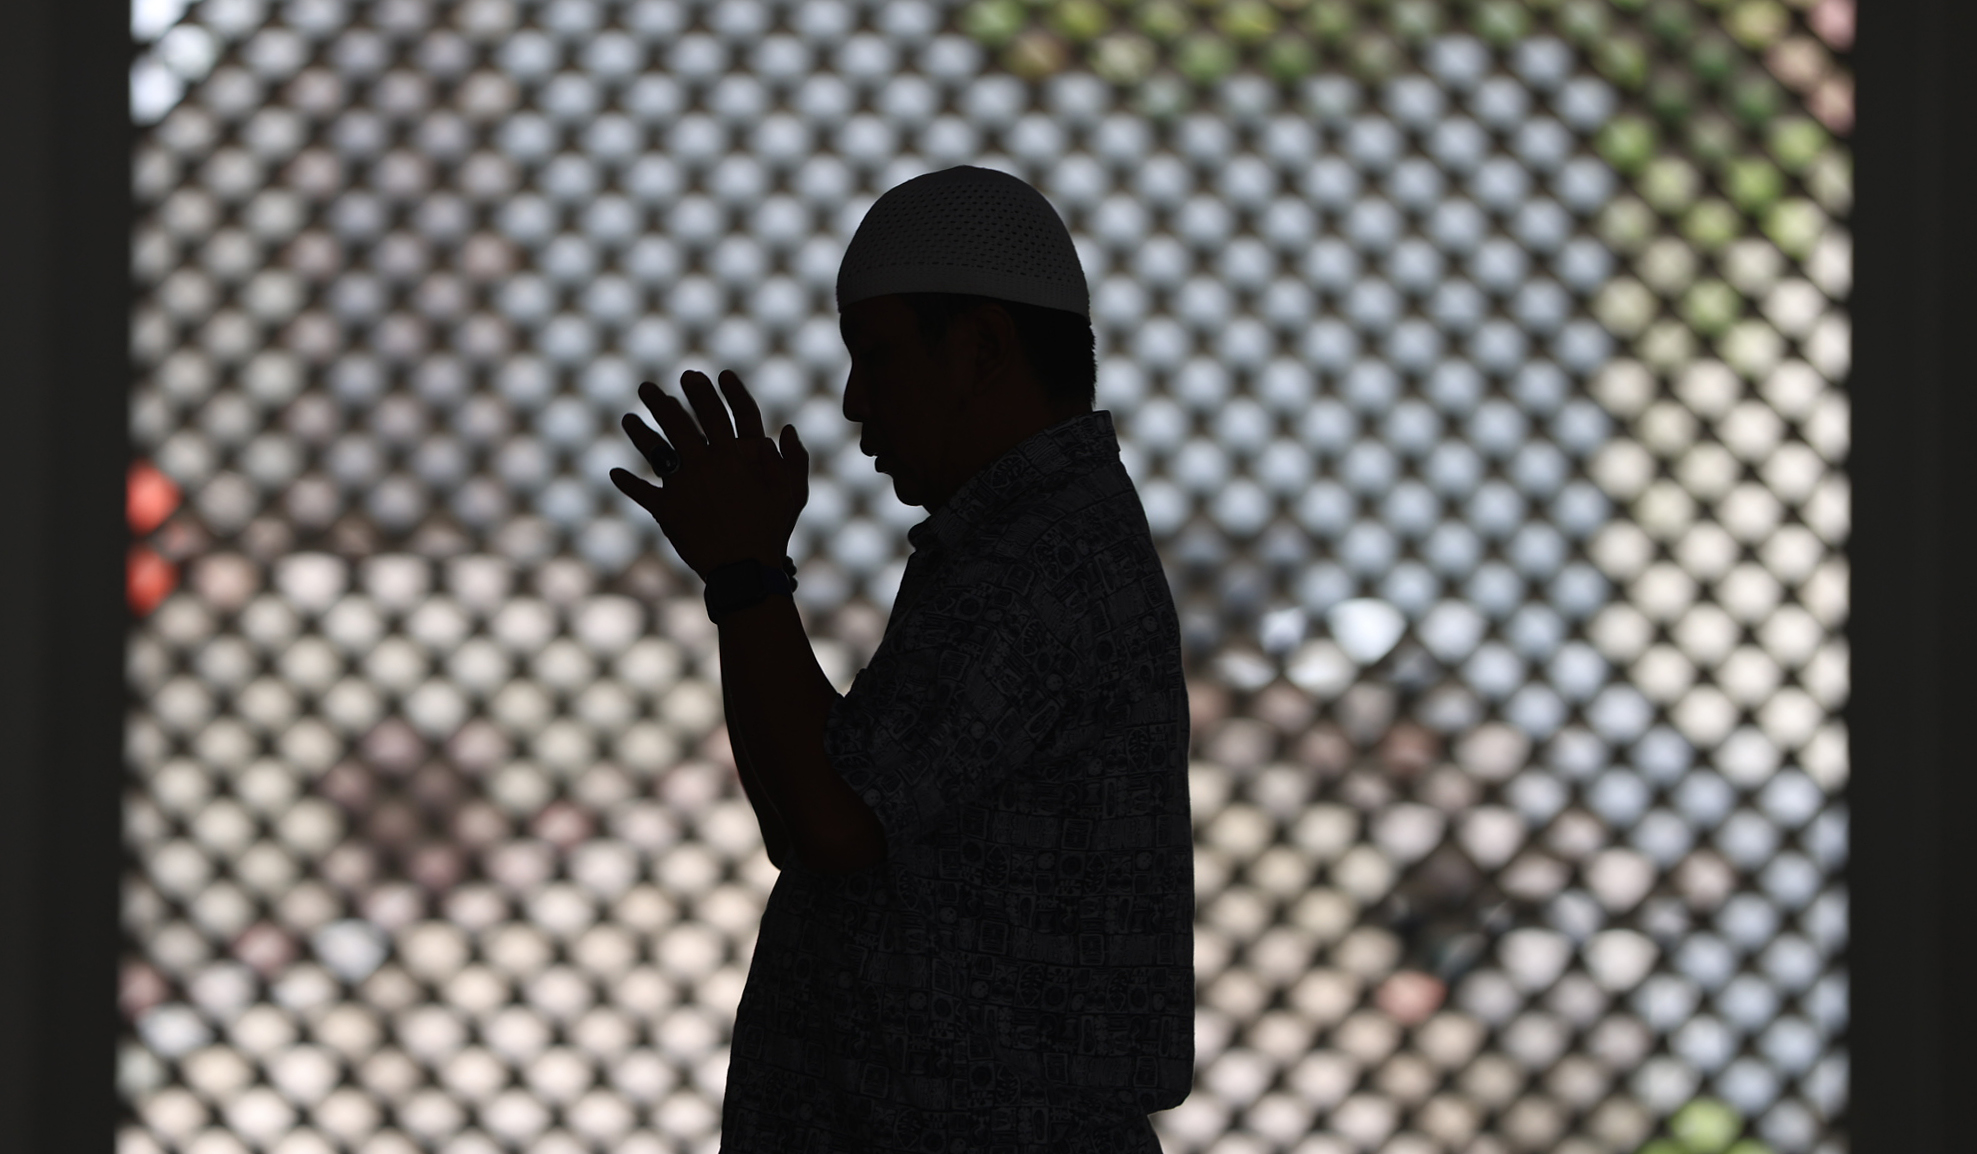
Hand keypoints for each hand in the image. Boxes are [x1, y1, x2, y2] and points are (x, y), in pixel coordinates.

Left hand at [610, 369, 809, 582]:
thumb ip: (793, 460)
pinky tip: (614, 473)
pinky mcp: (667, 512)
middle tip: (647, 387)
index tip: (696, 375)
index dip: (708, 392)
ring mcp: (683, 487)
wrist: (744, 568)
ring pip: (657, 452)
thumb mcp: (793, 493)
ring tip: (628, 418)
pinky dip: (629, 484)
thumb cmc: (771, 531)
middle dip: (662, 403)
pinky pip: (644, 494)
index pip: (718, 414)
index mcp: (734, 456)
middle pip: (680, 425)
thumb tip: (785, 430)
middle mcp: (705, 465)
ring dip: (640, 433)